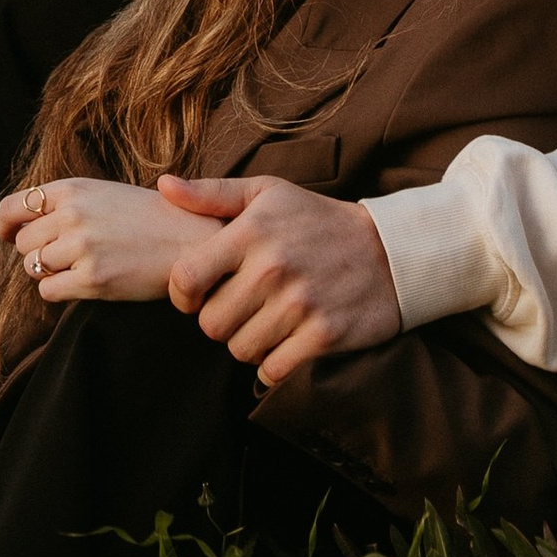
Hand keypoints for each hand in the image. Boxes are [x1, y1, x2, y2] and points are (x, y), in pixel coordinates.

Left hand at [0, 174, 210, 303]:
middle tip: (66, 256)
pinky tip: (83, 283)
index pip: (12, 207)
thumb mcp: (103, 193)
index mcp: (73, 189)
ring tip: (81, 267)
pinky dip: (59, 291)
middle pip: (23, 243)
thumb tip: (20, 224)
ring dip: (51, 272)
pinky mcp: (93, 279)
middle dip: (38, 252)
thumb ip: (64, 202)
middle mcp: (73, 215)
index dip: (5, 225)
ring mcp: (82, 247)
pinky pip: (48, 290)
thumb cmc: (148, 217)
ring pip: (34, 267)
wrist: (191, 239)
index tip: (8, 236)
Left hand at [157, 174, 403, 385]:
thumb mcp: (268, 194)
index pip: (185, 279)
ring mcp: (300, 304)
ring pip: (240, 350)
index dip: (183, 296)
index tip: (198, 296)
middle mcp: (274, 268)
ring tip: (266, 322)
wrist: (392, 251)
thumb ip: (212, 194)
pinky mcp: (324, 335)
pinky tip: (285, 343)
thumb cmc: (318, 220)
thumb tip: (163, 186)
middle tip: (241, 309)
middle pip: (211, 324)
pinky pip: (273, 369)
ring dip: (248, 343)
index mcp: (252, 232)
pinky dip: (273, 364)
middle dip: (220, 321)